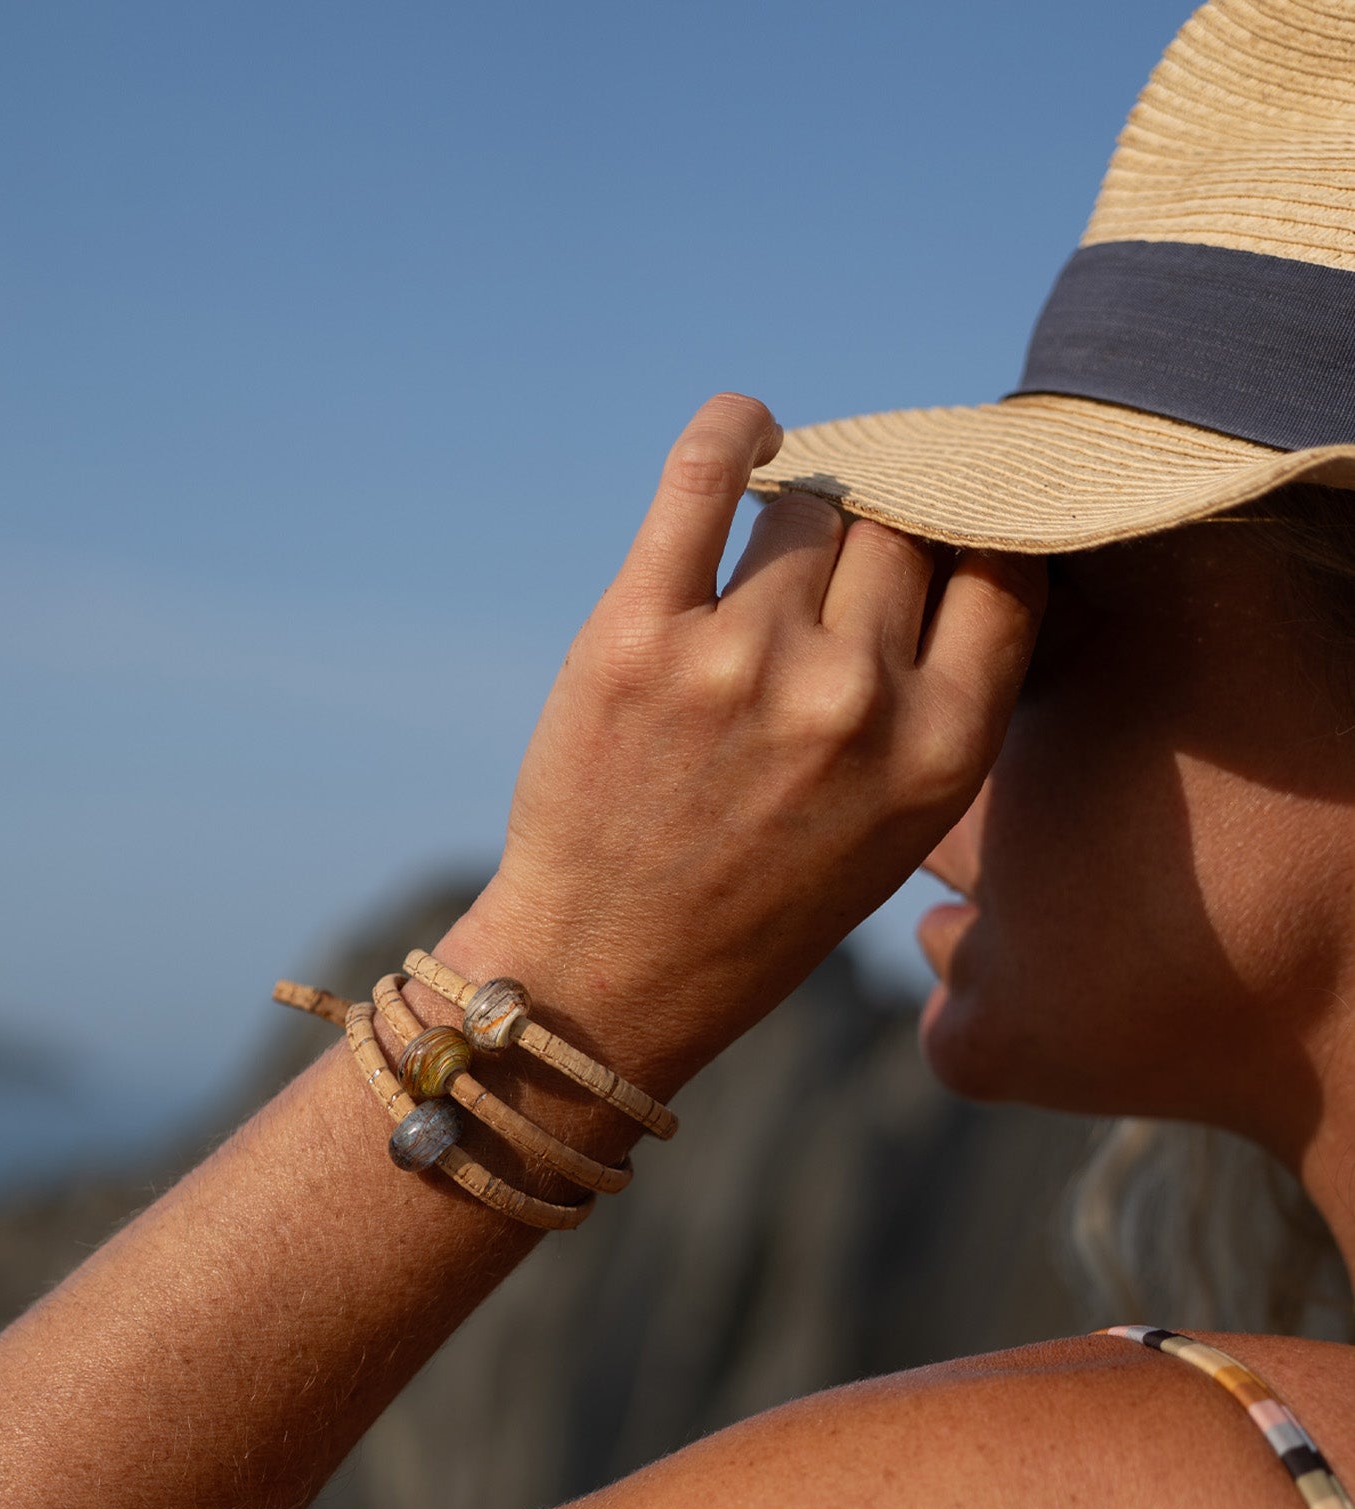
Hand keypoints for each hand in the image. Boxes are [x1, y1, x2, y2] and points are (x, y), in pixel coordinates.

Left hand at [462, 393, 1045, 1089]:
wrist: (610, 973)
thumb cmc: (760, 902)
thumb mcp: (896, 826)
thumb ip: (936, 697)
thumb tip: (943, 541)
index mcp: (942, 750)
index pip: (1001, 570)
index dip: (978, 536)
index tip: (952, 529)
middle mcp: (855, 698)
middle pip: (904, 529)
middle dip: (883, 539)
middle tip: (847, 564)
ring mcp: (744, 659)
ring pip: (811, 505)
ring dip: (799, 523)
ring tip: (772, 578)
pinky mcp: (639, 634)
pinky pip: (704, 475)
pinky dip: (731, 433)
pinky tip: (747, 432)